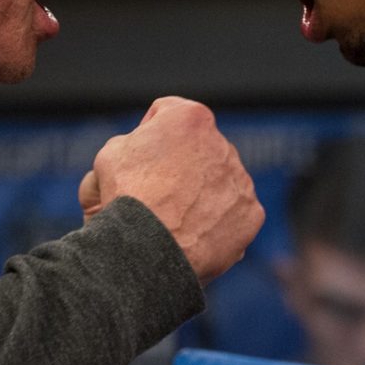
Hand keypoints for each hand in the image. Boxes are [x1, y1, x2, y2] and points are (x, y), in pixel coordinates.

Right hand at [78, 97, 263, 282]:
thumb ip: (137, 138)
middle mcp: (224, 144)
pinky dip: (217, 223)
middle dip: (182, 165)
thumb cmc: (126, 198)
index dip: (150, 134)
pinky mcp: (251, 213)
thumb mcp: (112, 152)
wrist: (148, 251)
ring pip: (219, 181)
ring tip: (175, 218)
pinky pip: (234, 214)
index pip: (170, 114)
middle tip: (157, 192)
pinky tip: (194, 233)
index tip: (141, 158)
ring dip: (201, 193)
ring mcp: (241, 181)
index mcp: (191, 118)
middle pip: (199, 149)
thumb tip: (147, 146)